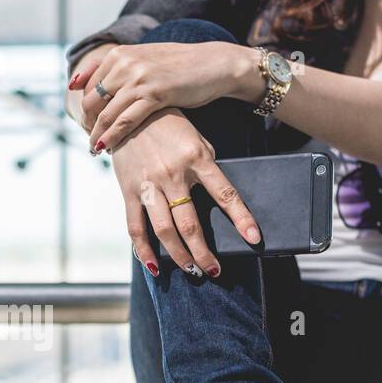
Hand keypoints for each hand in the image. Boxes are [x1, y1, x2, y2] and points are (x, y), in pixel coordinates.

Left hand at [72, 42, 259, 152]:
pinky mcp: (155, 94)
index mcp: (119, 54)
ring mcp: (139, 79)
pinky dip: (113, 137)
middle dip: (87, 124)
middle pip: (91, 101)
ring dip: (97, 135)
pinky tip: (106, 149)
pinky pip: (125, 121)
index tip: (85, 125)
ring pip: (106, 114)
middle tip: (90, 140)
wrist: (214, 64)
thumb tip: (82, 84)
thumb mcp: (144, 59)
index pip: (87, 85)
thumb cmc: (178, 66)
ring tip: (94, 150)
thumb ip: (117, 69)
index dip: (84, 109)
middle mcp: (125, 63)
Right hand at [110, 108, 260, 278]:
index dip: (241, 218)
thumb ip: (206, 167)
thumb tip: (219, 199)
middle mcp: (172, 174)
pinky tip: (153, 266)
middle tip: (213, 271)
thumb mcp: (196, 139)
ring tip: (192, 271)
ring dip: (178, 256)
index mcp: (197, 158)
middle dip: (203, 252)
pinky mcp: (128, 190)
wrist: (128, 111)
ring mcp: (148, 184)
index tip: (253, 239)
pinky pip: (134, 227)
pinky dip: (143, 250)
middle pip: (190, 223)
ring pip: (164, 230)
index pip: (225, 194)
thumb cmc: (169, 126)